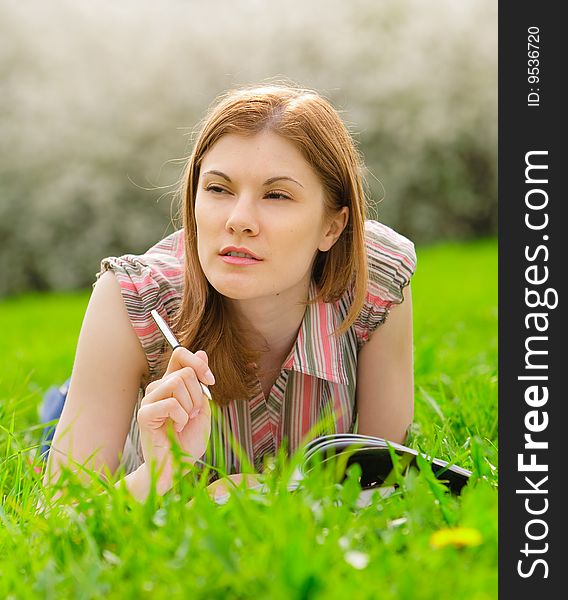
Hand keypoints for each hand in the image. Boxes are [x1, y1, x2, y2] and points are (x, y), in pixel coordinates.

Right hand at [137, 347, 214, 492]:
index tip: (210, 381)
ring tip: (185, 421)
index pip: (180, 355)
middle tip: (194, 414)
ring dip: (190, 405)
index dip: (198, 363)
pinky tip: (177, 428)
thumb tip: (202, 352)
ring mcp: (149, 400)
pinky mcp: (144, 414)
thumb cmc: (188, 441)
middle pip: (185, 371)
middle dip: (199, 394)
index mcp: (171, 384)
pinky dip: (181, 417)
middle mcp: (158, 388)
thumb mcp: (203, 408)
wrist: (176, 468)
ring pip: (177, 382)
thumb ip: (201, 382)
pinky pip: (171, 403)